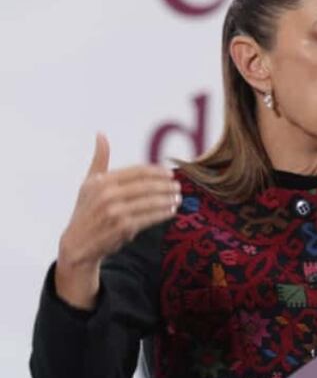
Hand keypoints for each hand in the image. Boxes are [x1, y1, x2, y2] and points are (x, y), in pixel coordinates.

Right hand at [54, 133, 180, 308]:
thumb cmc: (86, 211)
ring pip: (152, 202)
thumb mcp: (89, 183)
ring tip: (177, 198)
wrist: (78, 244)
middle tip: (178, 187)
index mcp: (101, 181)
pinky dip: (164, 213)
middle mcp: (107, 194)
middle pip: (148, 186)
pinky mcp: (124, 227)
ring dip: (168, 199)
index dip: (158, 172)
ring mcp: (116, 211)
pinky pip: (151, 217)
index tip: (170, 174)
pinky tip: (171, 211)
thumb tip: (101, 133)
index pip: (138, 171)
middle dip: (166, 186)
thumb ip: (99, 159)